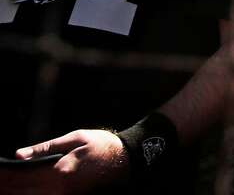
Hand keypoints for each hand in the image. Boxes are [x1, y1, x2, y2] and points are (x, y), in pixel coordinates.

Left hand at [0, 130, 127, 193]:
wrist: (127, 159)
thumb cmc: (102, 145)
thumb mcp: (75, 138)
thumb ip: (45, 148)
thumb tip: (18, 155)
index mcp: (60, 171)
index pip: (21, 176)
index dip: (3, 175)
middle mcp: (60, 188)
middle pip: (21, 192)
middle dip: (5, 186)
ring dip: (14, 192)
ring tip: (4, 185)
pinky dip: (28, 194)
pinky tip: (22, 189)